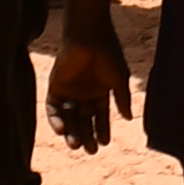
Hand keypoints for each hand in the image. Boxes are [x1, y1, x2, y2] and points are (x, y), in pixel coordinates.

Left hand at [44, 11, 128, 152]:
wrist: (88, 34)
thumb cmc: (107, 53)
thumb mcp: (118, 78)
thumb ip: (122, 98)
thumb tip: (129, 118)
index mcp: (100, 90)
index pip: (100, 116)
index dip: (102, 129)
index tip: (105, 143)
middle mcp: (84, 92)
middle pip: (84, 120)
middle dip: (87, 135)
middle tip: (91, 150)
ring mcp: (69, 90)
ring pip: (69, 117)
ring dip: (71, 132)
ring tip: (76, 145)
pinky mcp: (55, 85)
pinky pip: (53, 108)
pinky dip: (56, 120)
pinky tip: (62, 130)